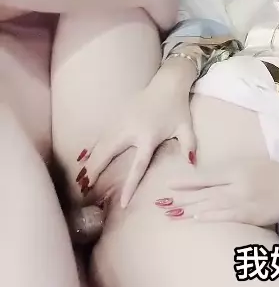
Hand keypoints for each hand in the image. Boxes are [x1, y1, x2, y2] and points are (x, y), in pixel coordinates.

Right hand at [78, 61, 196, 207]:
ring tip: (79, 180)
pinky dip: (91, 148)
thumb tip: (192, 164)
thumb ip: (189, 146)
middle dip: (94, 171)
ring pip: (100, 144)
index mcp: (148, 136)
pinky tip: (82, 159)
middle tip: (83, 190)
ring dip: (89, 161)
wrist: (166, 83)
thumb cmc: (177, 108)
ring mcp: (120, 121)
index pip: (137, 166)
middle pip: (107, 154)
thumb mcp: (186, 128)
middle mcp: (130, 130)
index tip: (121, 203)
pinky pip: (100, 135)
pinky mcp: (115, 116)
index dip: (129, 186)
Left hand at [157, 160, 278, 226]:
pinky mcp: (251, 216)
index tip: (168, 186)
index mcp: (237, 169)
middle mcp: (238, 185)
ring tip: (172, 214)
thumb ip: (229, 170)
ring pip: (211, 208)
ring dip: (190, 212)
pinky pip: (227, 218)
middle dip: (182, 200)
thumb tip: (205, 178)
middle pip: (204, 194)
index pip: (205, 177)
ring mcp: (244, 202)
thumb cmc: (274, 172)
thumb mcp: (250, 163)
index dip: (186, 183)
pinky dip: (210, 218)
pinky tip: (197, 220)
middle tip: (161, 205)